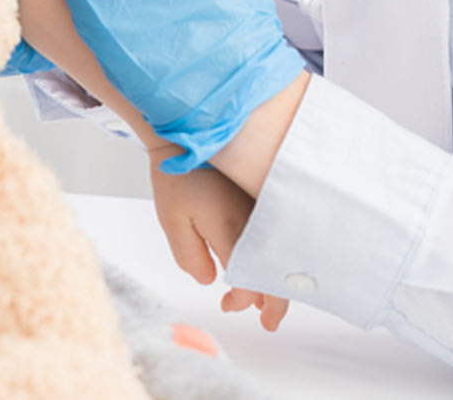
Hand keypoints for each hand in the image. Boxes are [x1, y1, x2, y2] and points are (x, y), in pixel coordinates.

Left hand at [147, 140, 288, 331]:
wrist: (187, 128)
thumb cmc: (176, 172)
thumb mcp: (171, 220)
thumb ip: (191, 256)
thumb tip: (213, 279)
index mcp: (234, 227)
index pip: (251, 278)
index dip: (242, 298)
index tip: (227, 305)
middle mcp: (257, 217)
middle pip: (276, 270)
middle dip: (273, 301)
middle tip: (268, 323)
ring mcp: (264, 204)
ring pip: (281, 252)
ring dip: (273, 278)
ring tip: (262, 299)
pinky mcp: (263, 194)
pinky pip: (278, 232)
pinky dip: (273, 254)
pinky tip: (263, 263)